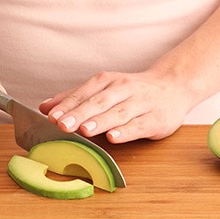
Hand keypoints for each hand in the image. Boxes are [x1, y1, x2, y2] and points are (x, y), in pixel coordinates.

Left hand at [39, 71, 192, 142]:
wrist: (174, 87)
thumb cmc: (132, 92)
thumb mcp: (103, 89)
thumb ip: (74, 98)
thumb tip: (45, 107)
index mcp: (108, 81)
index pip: (84, 92)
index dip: (67, 105)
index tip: (51, 116)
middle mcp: (124, 89)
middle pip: (99, 102)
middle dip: (80, 113)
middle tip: (62, 125)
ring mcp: (142, 104)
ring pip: (118, 113)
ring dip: (100, 122)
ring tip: (84, 131)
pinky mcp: (156, 119)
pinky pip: (139, 125)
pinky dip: (126, 131)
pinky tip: (113, 137)